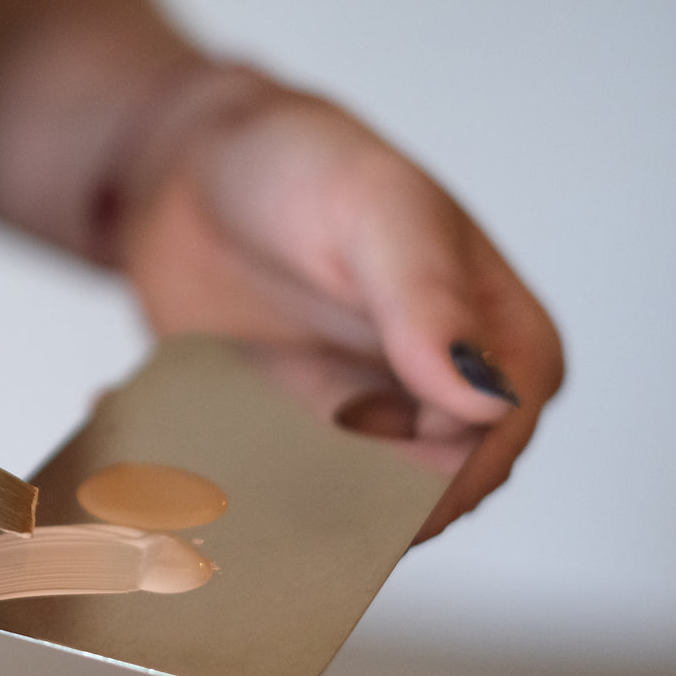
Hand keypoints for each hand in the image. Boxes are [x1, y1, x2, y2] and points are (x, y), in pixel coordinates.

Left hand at [114, 63, 563, 541]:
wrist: (191, 172)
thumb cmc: (302, 164)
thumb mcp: (376, 206)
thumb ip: (428, 296)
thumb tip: (484, 396)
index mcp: (502, 342)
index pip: (492, 445)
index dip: (436, 479)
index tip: (357, 484)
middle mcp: (443, 400)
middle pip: (421, 497)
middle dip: (348, 509)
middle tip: (266, 486)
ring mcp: (366, 428)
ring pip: (345, 510)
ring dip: (283, 510)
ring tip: (213, 485)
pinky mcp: (294, 441)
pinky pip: (277, 493)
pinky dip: (229, 489)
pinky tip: (173, 466)